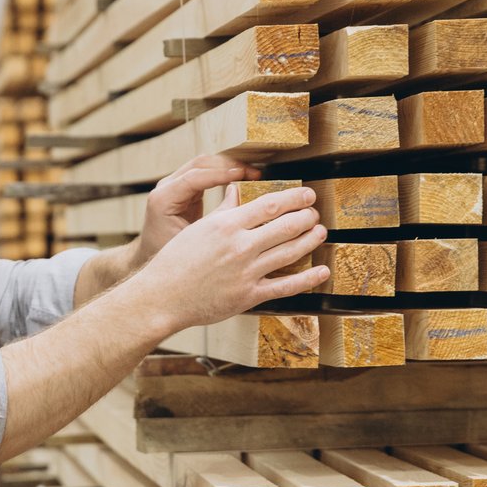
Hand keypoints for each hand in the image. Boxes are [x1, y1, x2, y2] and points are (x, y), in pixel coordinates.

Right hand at [124, 186, 328, 333]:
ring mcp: (246, 272)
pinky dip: (308, 278)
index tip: (307, 194)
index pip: (271, 205)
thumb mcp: (198, 228)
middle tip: (316, 213)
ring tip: (321, 232)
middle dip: (307, 217)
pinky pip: (286, 286)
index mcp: (227, 224)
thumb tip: (236, 190)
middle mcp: (240, 246)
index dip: (295, 198)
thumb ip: (223, 210)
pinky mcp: (249, 295)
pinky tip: (322, 271)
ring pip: (290, 252)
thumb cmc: (175, 261)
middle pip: (286, 225)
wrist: (163, 297)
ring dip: (310, 240)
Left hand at [129, 154, 262, 272]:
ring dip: (228, 166)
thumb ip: (214, 220)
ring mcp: (174, 184)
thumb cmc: (169, 254)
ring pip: (204, 164)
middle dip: (228, 165)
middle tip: (253, 173)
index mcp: (163, 199)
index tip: (243, 175)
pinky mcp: (184, 187)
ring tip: (252, 174)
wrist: (151, 256)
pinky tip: (242, 179)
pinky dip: (224, 172)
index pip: (194, 177)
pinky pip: (206, 172)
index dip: (220, 174)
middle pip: (199, 164)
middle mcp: (165, 187)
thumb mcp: (193, 240)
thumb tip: (239, 197)